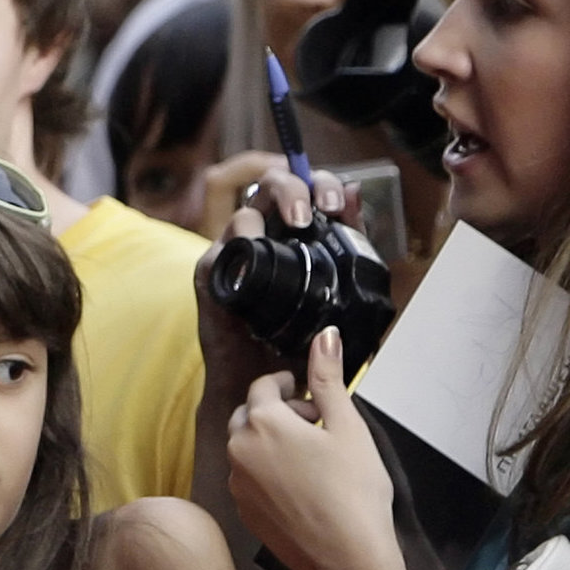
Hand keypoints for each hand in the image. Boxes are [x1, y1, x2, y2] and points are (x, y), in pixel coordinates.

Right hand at [195, 161, 357, 416]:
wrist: (271, 385)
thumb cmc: (303, 340)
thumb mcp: (341, 288)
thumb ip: (350, 243)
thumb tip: (355, 192)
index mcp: (295, 232)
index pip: (306, 187)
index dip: (321, 184)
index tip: (337, 207)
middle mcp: (264, 235)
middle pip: (272, 184)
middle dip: (293, 189)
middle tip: (308, 217)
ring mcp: (236, 254)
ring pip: (245, 211)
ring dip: (265, 216)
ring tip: (288, 235)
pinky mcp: (214, 277)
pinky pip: (220, 251)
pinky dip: (237, 247)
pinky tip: (255, 256)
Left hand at [227, 326, 397, 569]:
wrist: (344, 558)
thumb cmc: (353, 491)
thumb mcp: (346, 426)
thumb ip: (328, 378)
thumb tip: (325, 334)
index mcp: (261, 422)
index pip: (264, 387)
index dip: (288, 384)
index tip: (307, 390)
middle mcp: (238, 449)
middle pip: (250, 415)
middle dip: (279, 411)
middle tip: (317, 424)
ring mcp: (236, 482)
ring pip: (247, 446)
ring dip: (272, 441)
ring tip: (313, 455)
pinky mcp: (242, 509)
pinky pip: (248, 476)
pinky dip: (268, 470)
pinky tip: (302, 484)